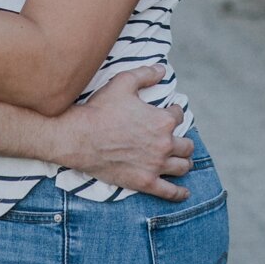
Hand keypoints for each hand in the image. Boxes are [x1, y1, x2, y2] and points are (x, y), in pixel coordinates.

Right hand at [50, 65, 192, 202]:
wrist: (78, 138)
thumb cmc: (100, 109)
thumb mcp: (123, 82)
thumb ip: (146, 74)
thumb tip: (162, 69)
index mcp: (163, 120)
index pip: (178, 115)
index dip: (173, 112)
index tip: (168, 113)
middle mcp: (164, 144)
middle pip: (186, 144)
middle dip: (183, 141)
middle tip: (177, 141)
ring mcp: (155, 165)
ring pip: (183, 166)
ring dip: (184, 162)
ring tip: (182, 161)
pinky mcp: (144, 182)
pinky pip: (169, 191)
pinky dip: (179, 193)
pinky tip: (185, 193)